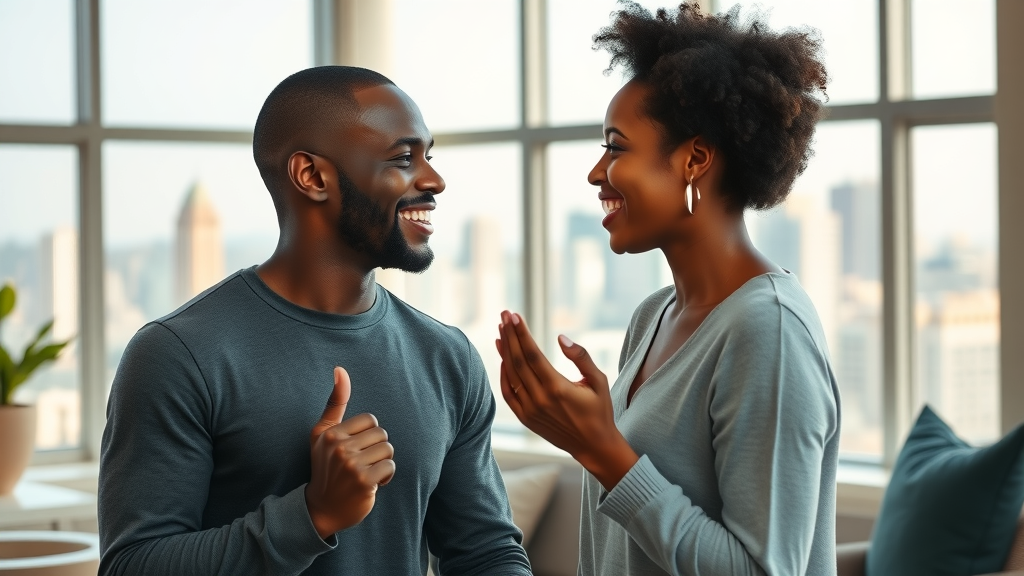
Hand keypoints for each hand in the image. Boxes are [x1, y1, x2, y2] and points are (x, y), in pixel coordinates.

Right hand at [305, 367, 395, 538]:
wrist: (322, 509)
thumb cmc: (326, 467)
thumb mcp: (323, 433)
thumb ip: (335, 402)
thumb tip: (340, 370)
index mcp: (330, 432)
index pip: (370, 421)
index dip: (368, 437)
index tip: (354, 451)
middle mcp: (338, 447)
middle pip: (381, 435)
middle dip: (376, 450)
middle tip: (361, 465)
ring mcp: (350, 464)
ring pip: (388, 450)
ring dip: (382, 464)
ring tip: (366, 474)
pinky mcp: (364, 481)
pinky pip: (391, 466)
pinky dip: (386, 476)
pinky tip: (372, 485)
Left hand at [496, 311, 637, 490]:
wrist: (594, 446)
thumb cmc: (600, 411)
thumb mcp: (599, 381)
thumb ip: (581, 357)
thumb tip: (561, 337)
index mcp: (558, 388)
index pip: (532, 354)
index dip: (521, 333)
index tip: (514, 315)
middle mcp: (540, 399)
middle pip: (517, 360)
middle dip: (509, 335)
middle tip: (504, 315)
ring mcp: (530, 410)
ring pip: (511, 375)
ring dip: (504, 351)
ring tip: (500, 331)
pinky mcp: (525, 419)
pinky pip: (508, 393)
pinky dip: (503, 374)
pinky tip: (504, 358)